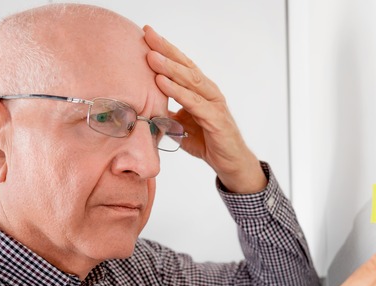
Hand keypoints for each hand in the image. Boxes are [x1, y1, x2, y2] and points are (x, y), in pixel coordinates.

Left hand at [143, 26, 266, 193]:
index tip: (146, 33)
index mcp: (200, 90)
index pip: (181, 64)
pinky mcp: (216, 120)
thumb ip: (167, 113)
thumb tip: (145, 107)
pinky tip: (162, 83)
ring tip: (151, 57)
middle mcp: (208, 92)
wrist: (230, 163)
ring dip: (169, 68)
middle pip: (186, 66)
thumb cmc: (208, 141)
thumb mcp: (180, 124)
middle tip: (147, 35)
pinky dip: (177, 92)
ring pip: (190, 81)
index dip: (165, 48)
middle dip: (165, 50)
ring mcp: (214, 104)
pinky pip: (194, 103)